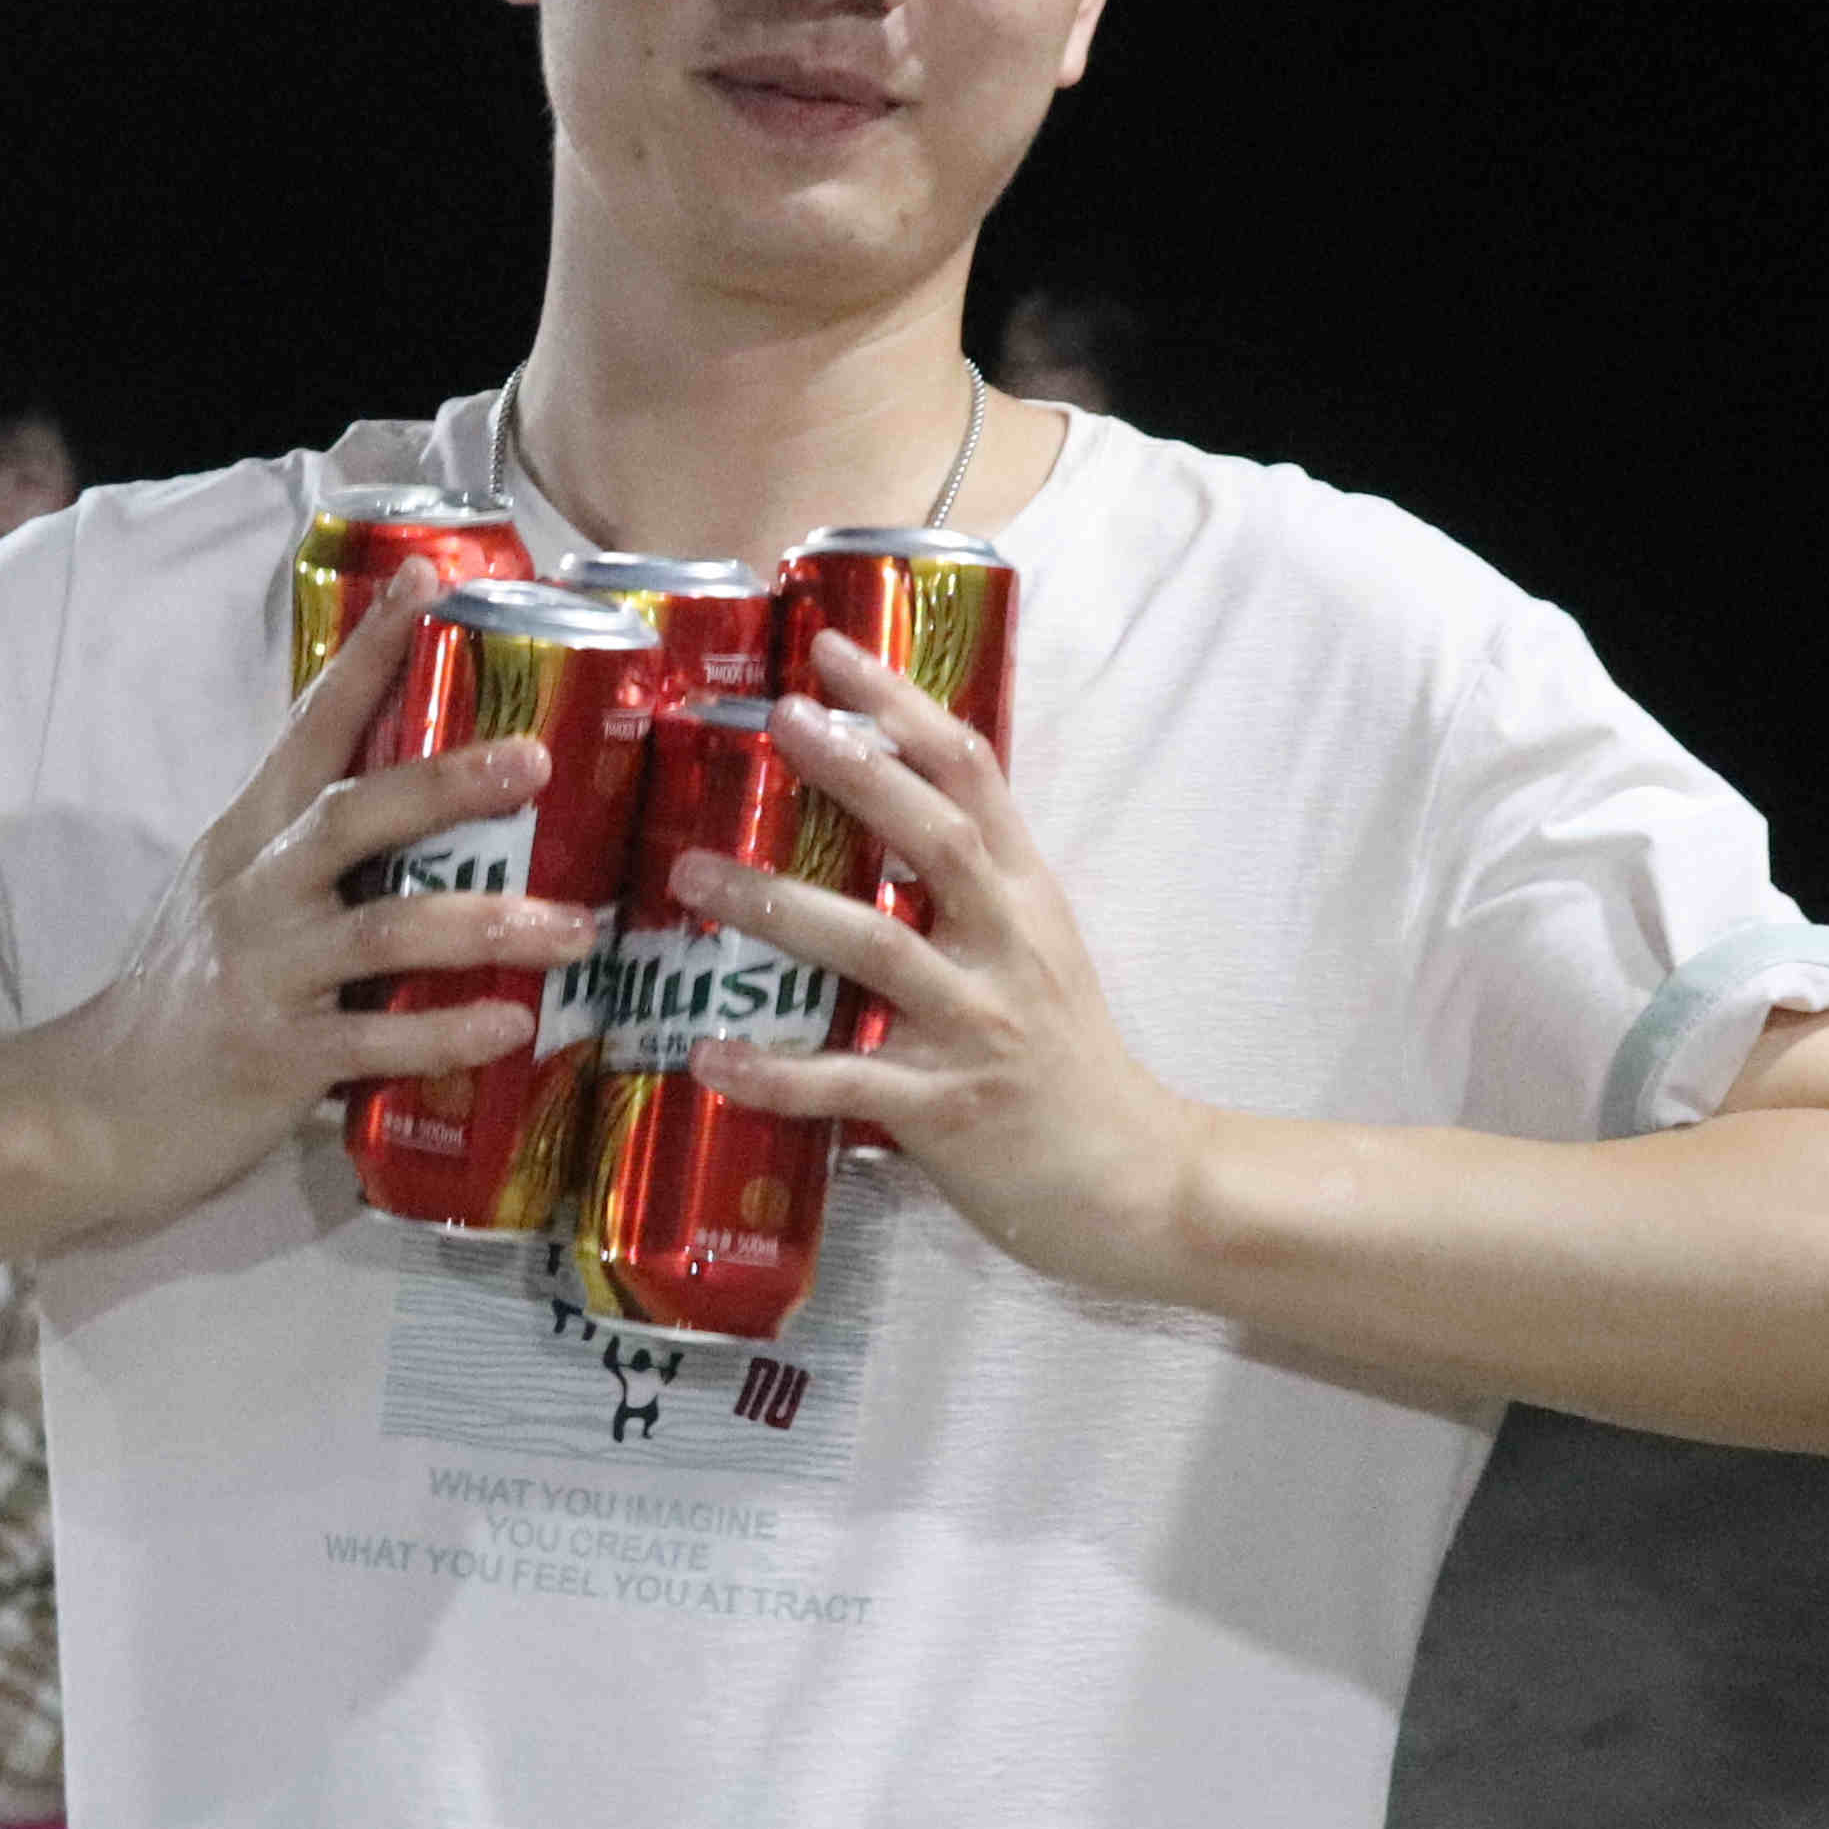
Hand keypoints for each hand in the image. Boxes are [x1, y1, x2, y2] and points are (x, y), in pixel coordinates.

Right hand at [28, 560, 591, 1235]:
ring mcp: (263, 971)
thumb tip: (422, 815)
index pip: (312, 724)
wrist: (90, 1108)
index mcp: (249, 837)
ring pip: (381, 929)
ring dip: (482, 923)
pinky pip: (373, 1042)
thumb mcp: (228, 898)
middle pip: (354, 813)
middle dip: (448, 780)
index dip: (371, 651)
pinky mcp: (273, 1054)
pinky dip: (445, 1032)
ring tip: (571, 927)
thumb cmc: (178, 999)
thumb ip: (306, 854)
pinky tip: (513, 1026)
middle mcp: (255, 888)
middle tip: (536, 757)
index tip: (427, 578)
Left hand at [679, 627, 1200, 1298]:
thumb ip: (968, 881)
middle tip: (775, 719)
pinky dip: (774, 1071)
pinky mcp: (948, 1108)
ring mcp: (977, 1025)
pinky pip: (847, 1082)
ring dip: (779, 906)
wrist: (1135, 1177)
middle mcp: (1005, 944)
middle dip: (853, 771)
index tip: (832, 650)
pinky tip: (708, 1054)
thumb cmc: (1067, 1057)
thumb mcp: (1034, 943)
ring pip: (875, 947)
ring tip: (693, 874)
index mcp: (1023, 893)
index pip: (971, 771)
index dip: (903, 704)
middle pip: (932, 833)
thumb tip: (873, 803)